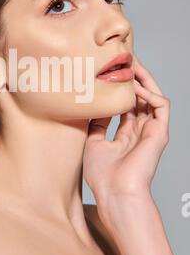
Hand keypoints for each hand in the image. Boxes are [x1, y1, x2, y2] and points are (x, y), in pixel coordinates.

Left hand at [83, 56, 169, 217]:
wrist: (114, 193)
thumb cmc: (103, 175)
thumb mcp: (94, 142)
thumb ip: (97, 124)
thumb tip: (94, 107)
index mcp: (127, 134)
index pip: (128, 104)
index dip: (121, 88)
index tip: (109, 74)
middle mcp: (141, 131)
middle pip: (142, 97)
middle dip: (134, 78)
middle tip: (124, 61)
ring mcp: (151, 131)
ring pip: (154, 97)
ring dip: (144, 79)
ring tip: (132, 64)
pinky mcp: (160, 133)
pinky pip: (161, 105)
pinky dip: (150, 93)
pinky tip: (135, 87)